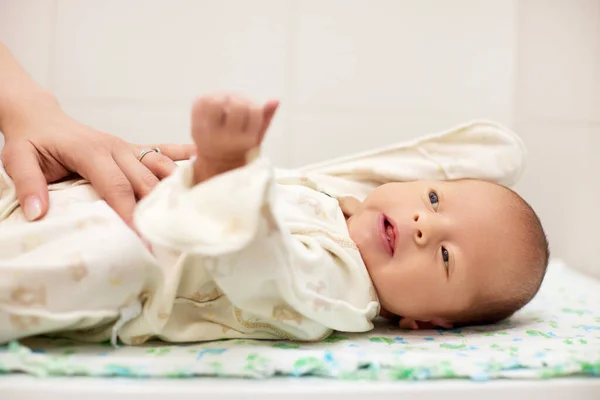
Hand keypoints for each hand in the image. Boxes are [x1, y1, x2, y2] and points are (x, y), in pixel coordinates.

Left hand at [1, 102, 194, 225]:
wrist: (40, 116)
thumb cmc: (31, 140)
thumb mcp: (17, 159)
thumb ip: (27, 184)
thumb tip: (37, 214)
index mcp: (91, 151)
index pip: (117, 187)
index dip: (131, 213)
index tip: (143, 239)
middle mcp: (115, 147)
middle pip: (145, 181)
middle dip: (158, 210)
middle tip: (173, 236)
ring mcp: (127, 146)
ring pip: (159, 166)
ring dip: (175, 187)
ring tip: (192, 209)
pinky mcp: (132, 147)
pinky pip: (162, 149)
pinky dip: (183, 155)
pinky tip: (203, 161)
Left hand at [191, 94, 277, 181]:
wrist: (217, 162)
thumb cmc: (241, 145)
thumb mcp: (257, 137)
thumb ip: (265, 118)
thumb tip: (275, 100)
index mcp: (242, 141)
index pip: (253, 111)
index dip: (254, 107)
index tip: (251, 112)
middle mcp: (224, 139)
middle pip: (235, 105)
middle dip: (239, 101)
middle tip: (238, 105)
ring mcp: (207, 134)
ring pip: (216, 101)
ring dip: (223, 98)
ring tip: (226, 104)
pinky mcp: (195, 126)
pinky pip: (201, 102)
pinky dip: (209, 98)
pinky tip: (215, 105)